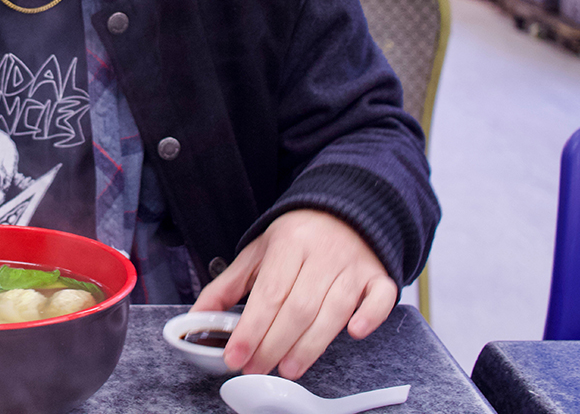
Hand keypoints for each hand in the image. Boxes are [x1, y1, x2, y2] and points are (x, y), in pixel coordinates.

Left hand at [191, 209, 396, 378]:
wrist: (342, 210)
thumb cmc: (297, 237)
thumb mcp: (257, 252)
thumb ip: (228, 285)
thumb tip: (199, 316)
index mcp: (289, 244)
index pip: (268, 293)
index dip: (251, 329)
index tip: (235, 355)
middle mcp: (323, 254)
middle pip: (299, 308)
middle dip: (274, 344)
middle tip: (257, 368)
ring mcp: (353, 266)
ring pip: (334, 311)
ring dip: (310, 345)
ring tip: (288, 369)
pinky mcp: (378, 277)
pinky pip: (380, 299)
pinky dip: (369, 317)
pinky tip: (354, 333)